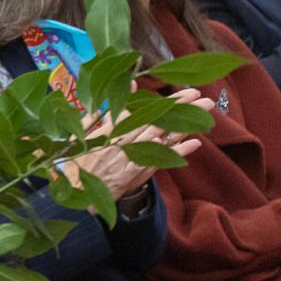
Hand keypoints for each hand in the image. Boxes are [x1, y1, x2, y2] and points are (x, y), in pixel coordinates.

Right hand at [58, 89, 212, 197]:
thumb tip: (123, 90)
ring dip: (185, 125)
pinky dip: (177, 152)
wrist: (74, 190)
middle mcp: (125, 140)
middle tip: (204, 98)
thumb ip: (100, 110)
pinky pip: (160, 160)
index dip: (168, 102)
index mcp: (112, 129)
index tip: (187, 92)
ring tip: (205, 114)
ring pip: (163, 138)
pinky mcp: (137, 173)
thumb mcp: (81, 130)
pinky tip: (195, 143)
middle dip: (182, 109)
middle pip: (159, 121)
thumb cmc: (76, 158)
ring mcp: (133, 157)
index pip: (145, 111)